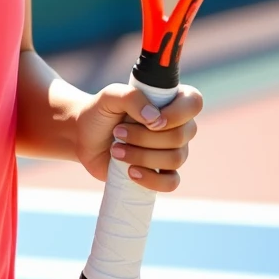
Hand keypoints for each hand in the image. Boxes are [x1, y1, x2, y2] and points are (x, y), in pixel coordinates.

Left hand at [73, 83, 201, 191]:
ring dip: (142, 156)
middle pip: (180, 136)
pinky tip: (131, 172)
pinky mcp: (161, 173)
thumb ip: (131, 97)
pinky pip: (172, 183)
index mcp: (169, 101)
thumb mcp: (110, 96)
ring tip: (116, 150)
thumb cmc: (100, 112)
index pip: (193, 102)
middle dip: (144, 137)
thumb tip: (155, 119)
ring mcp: (171, 151)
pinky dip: (151, 179)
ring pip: (175, 159)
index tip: (149, 120)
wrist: (84, 136)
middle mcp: (177, 126)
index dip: (177, 114)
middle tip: (118, 132)